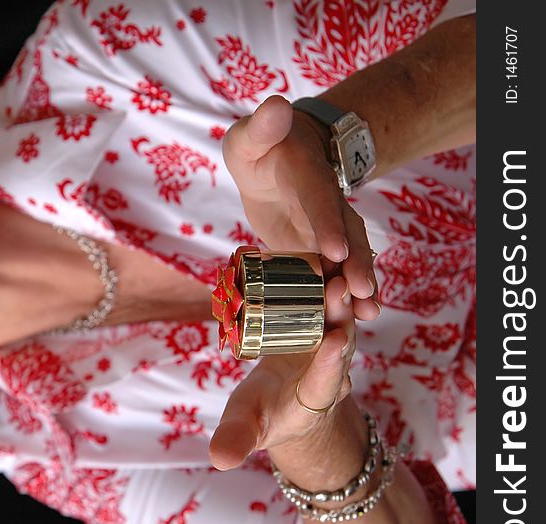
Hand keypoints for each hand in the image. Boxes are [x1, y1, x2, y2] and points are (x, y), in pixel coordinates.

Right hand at [208, 275, 355, 470]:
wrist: (288, 401)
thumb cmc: (263, 418)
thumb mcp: (246, 429)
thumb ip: (235, 440)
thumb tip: (219, 460)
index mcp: (312, 398)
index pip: (326, 383)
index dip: (331, 364)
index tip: (334, 343)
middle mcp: (329, 370)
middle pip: (342, 342)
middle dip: (341, 316)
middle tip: (338, 288)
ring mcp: (330, 344)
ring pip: (340, 316)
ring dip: (338, 291)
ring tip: (332, 262)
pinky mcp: (324, 323)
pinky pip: (328, 300)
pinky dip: (326, 278)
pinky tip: (320, 250)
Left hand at [222, 95, 379, 320]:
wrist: (276, 161)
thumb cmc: (259, 148)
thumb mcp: (251, 136)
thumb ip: (261, 125)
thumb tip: (276, 106)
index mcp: (307, 176)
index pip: (320, 199)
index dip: (328, 223)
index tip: (334, 249)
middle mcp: (326, 205)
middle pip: (346, 235)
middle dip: (355, 264)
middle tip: (364, 293)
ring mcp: (327, 229)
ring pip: (348, 258)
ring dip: (358, 286)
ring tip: (368, 314)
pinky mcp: (320, 249)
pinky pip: (336, 272)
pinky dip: (346, 295)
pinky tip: (357, 321)